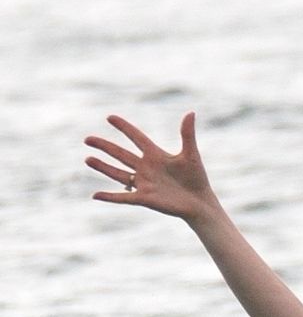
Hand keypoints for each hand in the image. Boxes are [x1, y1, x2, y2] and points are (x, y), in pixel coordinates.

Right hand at [85, 112, 216, 220]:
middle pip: (121, 154)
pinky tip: (95, 195)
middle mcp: (146, 168)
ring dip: (103, 167)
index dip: (124, 128)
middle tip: (88, 139)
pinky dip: (110, 196)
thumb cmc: (197, 179)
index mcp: (156, 155)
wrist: (201, 203)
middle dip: (105, 146)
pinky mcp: (145, 198)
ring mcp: (144, 183)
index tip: (110, 117)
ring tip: (88, 159)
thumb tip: (191, 112)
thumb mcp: (191, 155)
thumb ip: (187, 134)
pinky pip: (124, 197)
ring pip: (118, 173)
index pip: (136, 137)